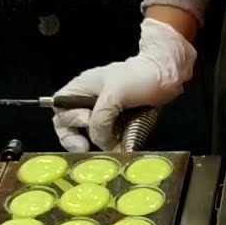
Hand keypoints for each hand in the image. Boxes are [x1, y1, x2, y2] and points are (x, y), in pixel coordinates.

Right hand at [52, 18, 196, 150]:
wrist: (166, 76)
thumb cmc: (139, 77)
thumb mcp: (115, 94)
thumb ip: (100, 117)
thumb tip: (98, 140)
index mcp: (81, 88)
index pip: (59, 108)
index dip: (68, 122)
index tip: (82, 131)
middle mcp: (88, 101)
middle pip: (69, 125)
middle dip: (78, 138)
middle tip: (89, 148)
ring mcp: (103, 113)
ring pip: (89, 134)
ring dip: (97, 144)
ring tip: (110, 148)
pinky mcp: (117, 122)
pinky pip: (107, 137)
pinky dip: (111, 144)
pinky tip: (120, 147)